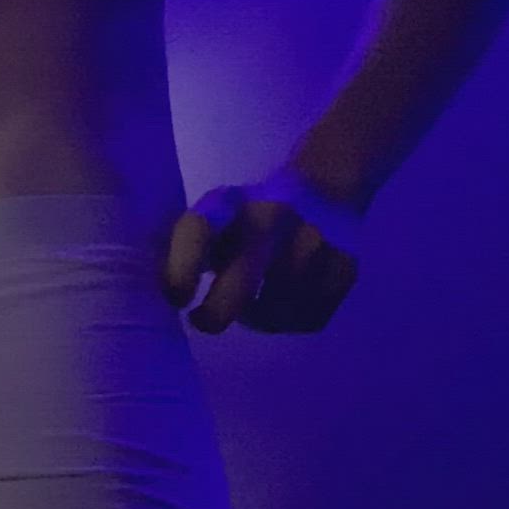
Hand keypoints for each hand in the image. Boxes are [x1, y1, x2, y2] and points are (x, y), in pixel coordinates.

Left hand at [161, 185, 359, 333]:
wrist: (324, 187)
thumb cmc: (248, 216)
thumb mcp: (214, 218)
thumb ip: (189, 251)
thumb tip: (163, 296)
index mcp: (230, 204)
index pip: (198, 232)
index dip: (183, 268)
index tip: (177, 299)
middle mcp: (274, 217)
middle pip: (242, 279)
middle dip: (218, 312)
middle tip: (206, 321)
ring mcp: (315, 242)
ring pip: (277, 309)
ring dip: (257, 317)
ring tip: (250, 306)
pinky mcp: (345, 267)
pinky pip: (308, 318)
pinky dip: (289, 321)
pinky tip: (282, 305)